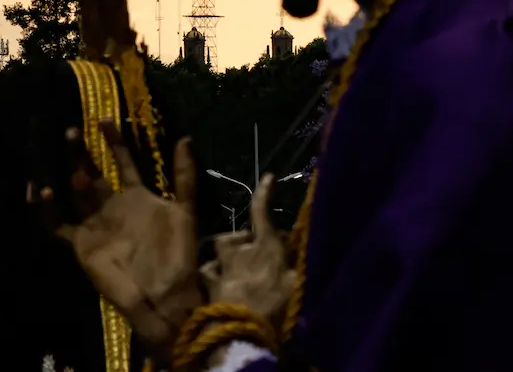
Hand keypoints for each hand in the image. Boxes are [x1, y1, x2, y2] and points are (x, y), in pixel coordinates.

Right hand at [29, 120, 200, 354]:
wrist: (163, 293)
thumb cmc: (176, 253)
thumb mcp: (184, 209)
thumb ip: (183, 175)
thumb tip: (186, 137)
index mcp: (137, 196)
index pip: (123, 162)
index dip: (115, 142)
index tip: (105, 120)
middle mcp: (112, 206)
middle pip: (93, 174)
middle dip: (82, 154)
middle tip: (71, 132)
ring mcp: (95, 224)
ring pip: (74, 195)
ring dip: (68, 179)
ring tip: (67, 170)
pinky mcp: (81, 243)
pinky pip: (57, 224)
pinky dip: (45, 211)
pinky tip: (40, 193)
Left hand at [202, 174, 295, 323]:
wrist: (244, 335)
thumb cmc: (277, 311)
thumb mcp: (299, 287)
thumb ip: (300, 266)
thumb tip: (305, 247)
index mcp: (266, 249)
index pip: (263, 214)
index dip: (265, 194)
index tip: (268, 177)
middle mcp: (241, 253)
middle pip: (236, 236)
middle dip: (243, 242)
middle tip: (254, 256)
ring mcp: (221, 269)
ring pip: (218, 251)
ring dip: (223, 257)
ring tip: (233, 270)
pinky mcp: (207, 286)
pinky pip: (207, 273)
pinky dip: (211, 275)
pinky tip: (216, 284)